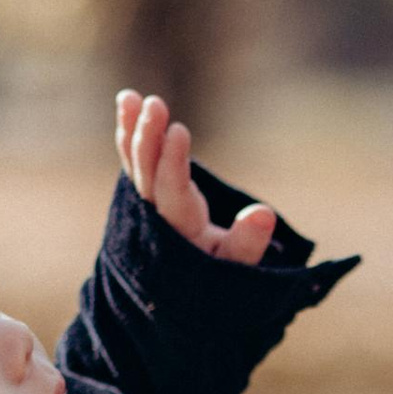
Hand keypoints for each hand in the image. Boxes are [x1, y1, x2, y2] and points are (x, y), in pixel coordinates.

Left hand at [117, 90, 277, 265]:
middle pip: (147, 176)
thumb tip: (263, 213)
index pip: (172, 194)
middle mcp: (156, 218)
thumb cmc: (219, 276)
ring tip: (130, 96)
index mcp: (179, 234)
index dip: (172, 163)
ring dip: (133, 130)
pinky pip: (136, 162)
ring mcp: (149, 204)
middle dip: (149, 139)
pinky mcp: (149, 193)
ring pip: (136, 166)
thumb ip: (248, 243)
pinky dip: (131, 134)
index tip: (177, 130)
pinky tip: (130, 103)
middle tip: (154, 104)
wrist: (183, 297)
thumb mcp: (238, 268)